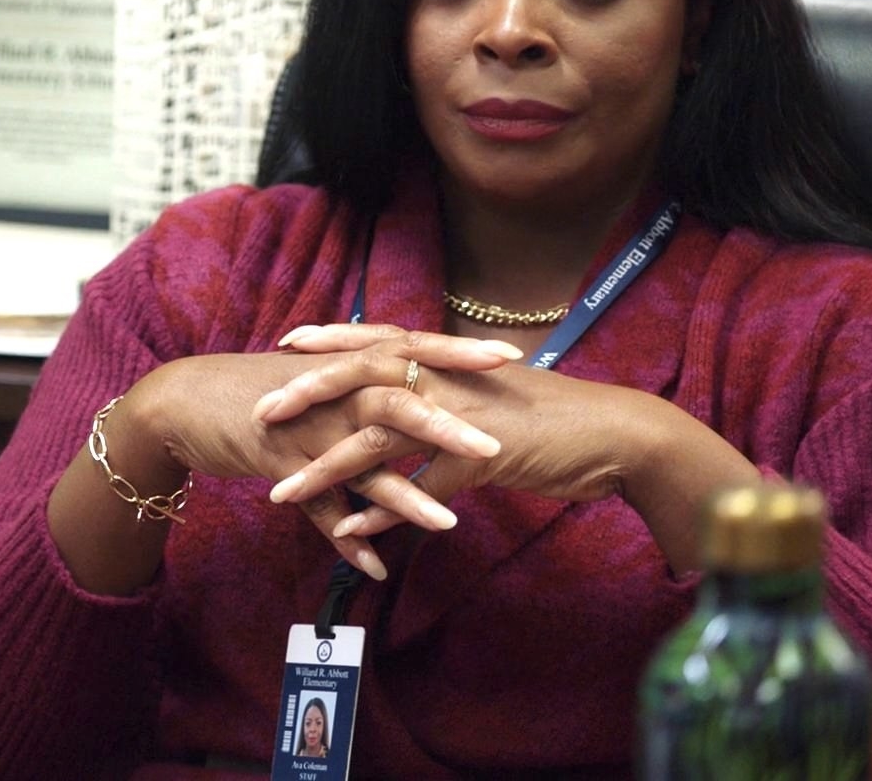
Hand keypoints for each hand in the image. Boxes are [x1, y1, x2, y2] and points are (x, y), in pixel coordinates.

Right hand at [118, 340, 512, 576]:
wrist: (186, 402)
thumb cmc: (260, 389)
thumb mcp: (319, 376)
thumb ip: (366, 380)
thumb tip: (417, 382)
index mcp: (348, 363)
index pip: (413, 348)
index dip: (459, 353)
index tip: (510, 358)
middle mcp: (333, 391)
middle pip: (398, 401)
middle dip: (449, 426)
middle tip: (497, 447)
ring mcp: (305, 426)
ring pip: (362, 462)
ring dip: (405, 496)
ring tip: (448, 524)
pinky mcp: (278, 461)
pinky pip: (318, 507)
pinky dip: (345, 539)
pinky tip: (373, 570)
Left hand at [263, 322, 682, 538]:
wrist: (613, 435)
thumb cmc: (553, 418)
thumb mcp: (489, 400)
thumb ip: (448, 401)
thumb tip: (419, 408)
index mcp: (448, 360)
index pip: (378, 340)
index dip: (332, 342)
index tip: (286, 343)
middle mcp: (447, 378)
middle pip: (361, 377)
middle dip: (305, 394)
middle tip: (258, 412)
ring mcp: (460, 417)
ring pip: (376, 438)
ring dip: (324, 468)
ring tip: (280, 492)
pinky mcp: (478, 459)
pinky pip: (417, 489)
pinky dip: (381, 512)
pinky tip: (348, 533)